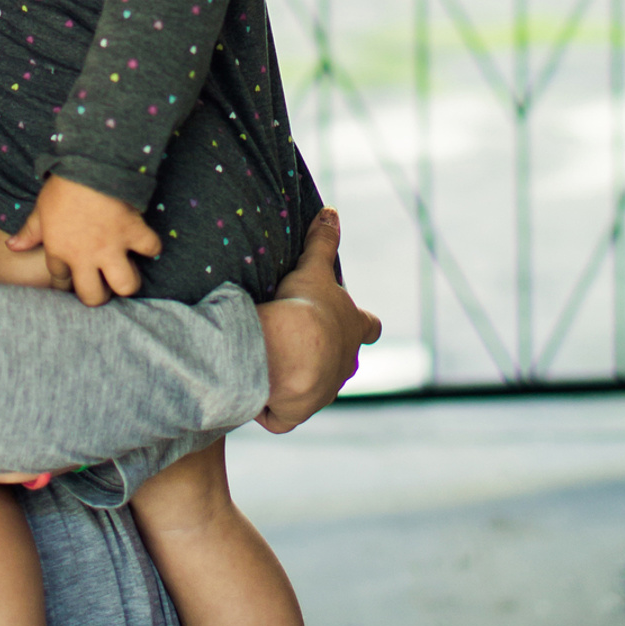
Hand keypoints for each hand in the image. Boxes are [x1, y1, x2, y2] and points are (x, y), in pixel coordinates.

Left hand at [6, 174, 162, 305]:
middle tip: (102, 284)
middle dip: (98, 295)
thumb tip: (11, 247)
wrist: (89, 165)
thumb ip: (29, 232)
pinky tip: (146, 243)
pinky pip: (150, 249)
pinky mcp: (133, 232)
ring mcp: (112, 247)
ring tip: (124, 273)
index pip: (61, 281)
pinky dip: (151, 247)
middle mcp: (86, 256)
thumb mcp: (40, 209)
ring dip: (127, 282)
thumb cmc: (62, 185)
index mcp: (60, 251)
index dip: (66, 279)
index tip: (72, 275)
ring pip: (126, 285)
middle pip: (94, 296)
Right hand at [254, 207, 381, 432]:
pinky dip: (271, 406)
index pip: (369, 327)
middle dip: (328, 356)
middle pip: (344, 362)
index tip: (357, 322)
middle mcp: (344, 365)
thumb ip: (324, 241)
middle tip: (303, 345)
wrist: (291, 352)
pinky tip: (255, 393)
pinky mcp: (295, 413)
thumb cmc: (308, 307)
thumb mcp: (317, 268)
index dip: (362, 325)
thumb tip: (332, 212)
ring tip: (272, 366)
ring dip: (297, 380)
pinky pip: (282, 414)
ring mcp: (323, 393)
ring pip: (314, 388)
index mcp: (353, 330)